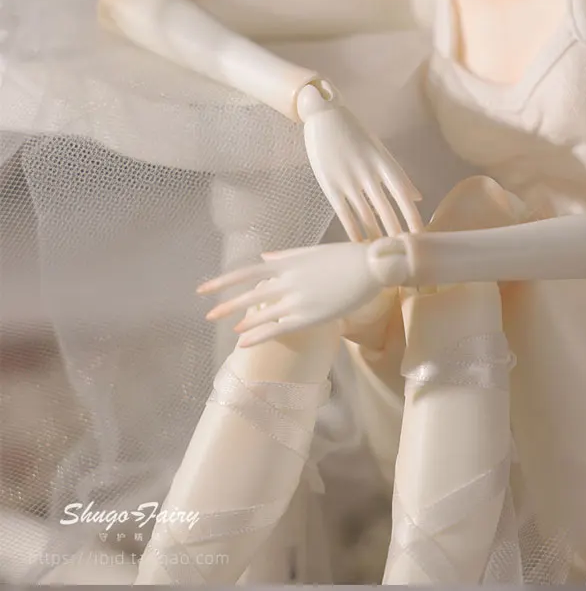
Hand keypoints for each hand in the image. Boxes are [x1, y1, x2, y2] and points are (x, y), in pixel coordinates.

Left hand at [197, 239, 408, 346]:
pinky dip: (258, 335)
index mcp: (287, 263)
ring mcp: (297, 300)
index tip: (204, 289)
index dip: (224, 281)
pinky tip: (243, 341)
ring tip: (224, 328)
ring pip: (260, 314)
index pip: (246, 272)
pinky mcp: (309, 317)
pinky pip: (277, 328)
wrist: (372, 267)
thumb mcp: (312, 252)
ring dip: (241, 322)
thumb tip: (264, 258)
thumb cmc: (345, 256)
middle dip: (226, 304)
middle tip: (207, 315)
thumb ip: (285, 257)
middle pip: (249, 295)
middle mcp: (287, 281)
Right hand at [297, 82, 422, 240]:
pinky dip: (354, 231)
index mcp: (383, 162)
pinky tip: (360, 244)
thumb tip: (418, 197)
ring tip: (385, 252)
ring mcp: (348, 179)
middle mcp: (368, 172)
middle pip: (387, 209)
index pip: (403, 194)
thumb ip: (397, 175)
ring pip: (367, 215)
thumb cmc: (354, 132)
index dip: (412, 216)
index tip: (421, 235)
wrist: (323, 114)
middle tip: (405, 251)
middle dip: (397, 232)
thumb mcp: (379, 149)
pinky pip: (345, 213)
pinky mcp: (330, 184)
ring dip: (377, 236)